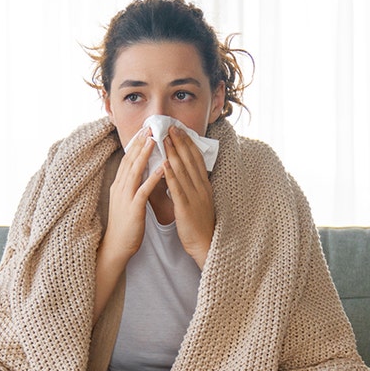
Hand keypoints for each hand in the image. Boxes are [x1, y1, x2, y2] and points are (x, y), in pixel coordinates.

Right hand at [101, 126, 162, 261]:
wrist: (116, 247)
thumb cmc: (124, 225)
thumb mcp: (126, 200)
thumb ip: (131, 185)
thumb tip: (140, 172)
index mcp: (119, 185)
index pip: (127, 159)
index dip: (135, 144)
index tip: (144, 130)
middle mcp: (120, 187)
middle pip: (130, 160)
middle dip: (140, 143)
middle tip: (149, 127)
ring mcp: (125, 197)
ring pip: (135, 171)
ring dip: (145, 154)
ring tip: (154, 140)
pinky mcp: (133, 209)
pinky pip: (143, 190)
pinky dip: (152, 178)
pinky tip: (162, 168)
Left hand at [163, 125, 214, 267]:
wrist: (205, 244)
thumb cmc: (199, 224)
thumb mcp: (199, 200)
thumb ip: (192, 185)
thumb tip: (182, 172)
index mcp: (204, 185)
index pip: (196, 159)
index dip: (187, 143)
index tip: (179, 130)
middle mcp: (201, 187)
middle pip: (190, 160)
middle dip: (179, 142)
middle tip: (170, 126)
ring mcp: (194, 196)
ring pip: (183, 170)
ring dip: (173, 153)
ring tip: (164, 139)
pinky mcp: (186, 207)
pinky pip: (177, 188)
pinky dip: (170, 175)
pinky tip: (164, 164)